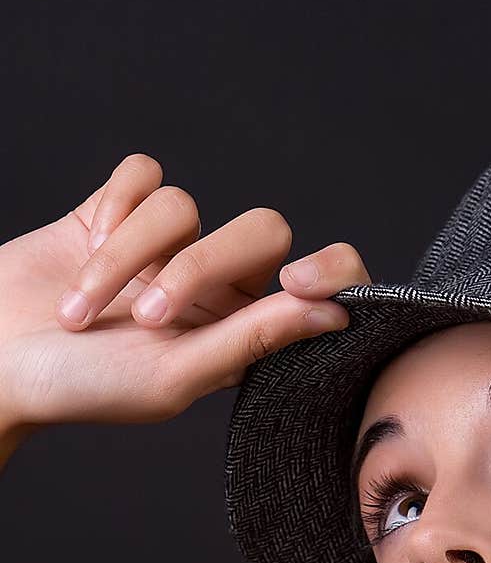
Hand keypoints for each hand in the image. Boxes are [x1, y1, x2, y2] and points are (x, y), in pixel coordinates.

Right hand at [0, 152, 370, 434]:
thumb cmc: (80, 386)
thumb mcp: (173, 374)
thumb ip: (254, 339)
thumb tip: (338, 314)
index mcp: (242, 332)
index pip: (319, 285)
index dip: (330, 272)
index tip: (297, 284)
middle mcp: (213, 287)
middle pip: (259, 229)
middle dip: (201, 266)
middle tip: (150, 317)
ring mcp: (164, 246)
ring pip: (183, 206)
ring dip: (127, 258)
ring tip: (81, 313)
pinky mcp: (115, 210)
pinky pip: (142, 175)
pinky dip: (110, 211)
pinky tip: (83, 249)